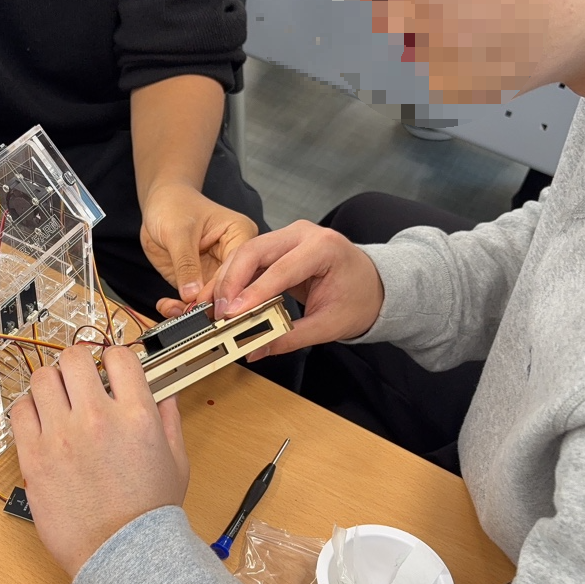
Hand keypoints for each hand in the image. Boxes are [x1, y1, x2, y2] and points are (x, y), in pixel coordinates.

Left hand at [11, 346, 189, 576]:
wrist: (122, 556)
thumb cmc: (150, 514)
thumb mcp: (176, 461)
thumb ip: (168, 419)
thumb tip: (164, 392)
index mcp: (137, 414)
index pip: (118, 356)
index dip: (114, 359)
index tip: (110, 370)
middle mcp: (96, 418)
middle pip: (74, 357)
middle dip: (78, 364)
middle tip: (80, 382)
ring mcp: (61, 436)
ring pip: (42, 378)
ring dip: (51, 384)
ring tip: (58, 401)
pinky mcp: (34, 457)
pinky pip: (20, 411)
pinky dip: (29, 409)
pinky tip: (41, 422)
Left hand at [139, 185, 257, 315]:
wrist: (159, 203)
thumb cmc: (174, 204)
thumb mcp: (178, 231)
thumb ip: (186, 263)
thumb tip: (192, 294)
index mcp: (240, 234)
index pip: (238, 267)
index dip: (222, 289)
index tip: (205, 305)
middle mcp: (233, 255)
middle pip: (231, 289)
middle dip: (209, 305)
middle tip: (191, 316)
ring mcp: (217, 270)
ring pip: (213, 300)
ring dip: (192, 310)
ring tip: (174, 310)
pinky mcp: (201, 280)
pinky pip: (195, 300)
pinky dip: (181, 307)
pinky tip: (167, 306)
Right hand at [198, 220, 385, 360]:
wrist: (374, 284)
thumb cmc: (358, 299)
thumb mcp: (329, 324)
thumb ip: (291, 337)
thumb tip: (255, 349)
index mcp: (324, 248)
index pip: (281, 269)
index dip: (253, 293)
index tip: (232, 313)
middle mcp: (303, 234)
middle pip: (254, 252)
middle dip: (230, 282)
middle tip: (217, 311)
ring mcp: (288, 236)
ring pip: (245, 253)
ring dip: (225, 280)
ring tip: (210, 307)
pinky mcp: (277, 245)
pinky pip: (248, 259)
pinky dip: (231, 278)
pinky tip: (218, 298)